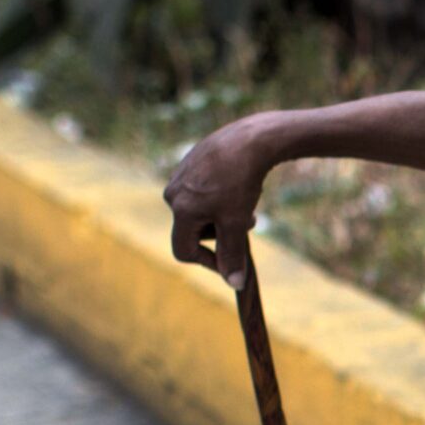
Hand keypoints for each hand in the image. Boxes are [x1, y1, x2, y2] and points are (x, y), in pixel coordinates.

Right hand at [164, 114, 279, 286]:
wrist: (250, 139)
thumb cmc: (241, 182)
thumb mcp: (236, 223)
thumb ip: (232, 255)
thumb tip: (234, 284)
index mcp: (179, 209)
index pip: (184, 251)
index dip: (208, 262)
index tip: (231, 263)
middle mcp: (173, 192)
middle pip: (194, 230)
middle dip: (220, 233)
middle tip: (246, 224)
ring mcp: (181, 175)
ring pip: (201, 210)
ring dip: (223, 216)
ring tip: (245, 205)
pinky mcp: (191, 162)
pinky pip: (203, 191)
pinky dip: (221, 197)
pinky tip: (239, 185)